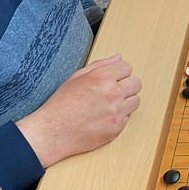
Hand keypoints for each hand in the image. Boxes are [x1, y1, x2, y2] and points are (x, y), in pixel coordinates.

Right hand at [17, 54, 141, 167]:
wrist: (52, 132)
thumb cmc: (61, 105)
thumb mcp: (76, 77)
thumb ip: (100, 65)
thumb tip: (118, 58)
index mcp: (102, 77)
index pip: (127, 67)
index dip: (119, 73)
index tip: (113, 78)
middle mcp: (112, 93)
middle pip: (136, 83)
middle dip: (126, 85)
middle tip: (112, 91)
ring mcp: (116, 112)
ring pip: (135, 101)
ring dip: (125, 101)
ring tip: (107, 104)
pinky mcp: (117, 128)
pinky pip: (127, 117)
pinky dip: (118, 117)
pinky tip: (103, 116)